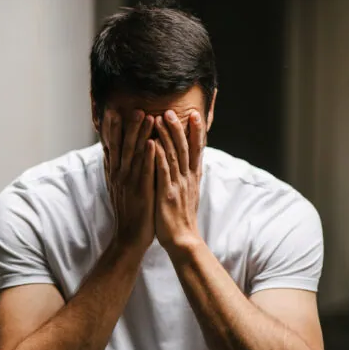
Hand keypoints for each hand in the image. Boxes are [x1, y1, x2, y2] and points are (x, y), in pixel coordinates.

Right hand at [102, 109, 155, 251]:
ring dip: (140, 135)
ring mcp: (130, 183)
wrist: (130, 237)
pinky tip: (153, 143)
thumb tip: (110, 154)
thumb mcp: (117, 188)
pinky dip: (148, 157)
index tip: (112, 111)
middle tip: (132, 107)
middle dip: (127, 126)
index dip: (111, 129)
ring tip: (146, 116)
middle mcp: (119, 176)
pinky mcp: (141, 192)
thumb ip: (114, 170)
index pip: (111, 147)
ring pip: (134, 155)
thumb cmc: (128, 211)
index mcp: (114, 174)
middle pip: (122, 146)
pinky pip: (145, 172)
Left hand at [154, 109, 203, 251]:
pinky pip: (162, 172)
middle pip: (184, 147)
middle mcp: (187, 178)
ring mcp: (177, 185)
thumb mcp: (188, 192)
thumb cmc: (181, 216)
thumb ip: (188, 176)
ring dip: (167, 136)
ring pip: (173, 155)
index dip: (196, 131)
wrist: (182, 239)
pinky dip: (158, 156)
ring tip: (160, 118)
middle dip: (178, 128)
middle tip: (171, 110)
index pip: (196, 149)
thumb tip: (190, 162)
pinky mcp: (167, 194)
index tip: (194, 114)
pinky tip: (152, 143)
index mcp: (192, 177)